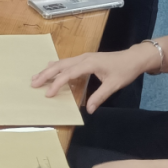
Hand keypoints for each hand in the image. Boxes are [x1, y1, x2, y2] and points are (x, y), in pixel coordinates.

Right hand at [32, 47, 150, 112]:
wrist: (134, 58)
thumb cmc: (124, 70)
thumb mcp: (114, 85)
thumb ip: (99, 96)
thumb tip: (88, 110)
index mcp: (89, 63)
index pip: (68, 73)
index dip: (57, 83)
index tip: (48, 93)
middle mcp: (83, 58)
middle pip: (60, 65)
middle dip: (46, 74)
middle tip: (33, 83)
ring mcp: (84, 57)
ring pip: (62, 62)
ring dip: (49, 70)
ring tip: (36, 77)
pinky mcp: (85, 59)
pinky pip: (67, 63)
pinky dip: (57, 67)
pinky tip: (50, 68)